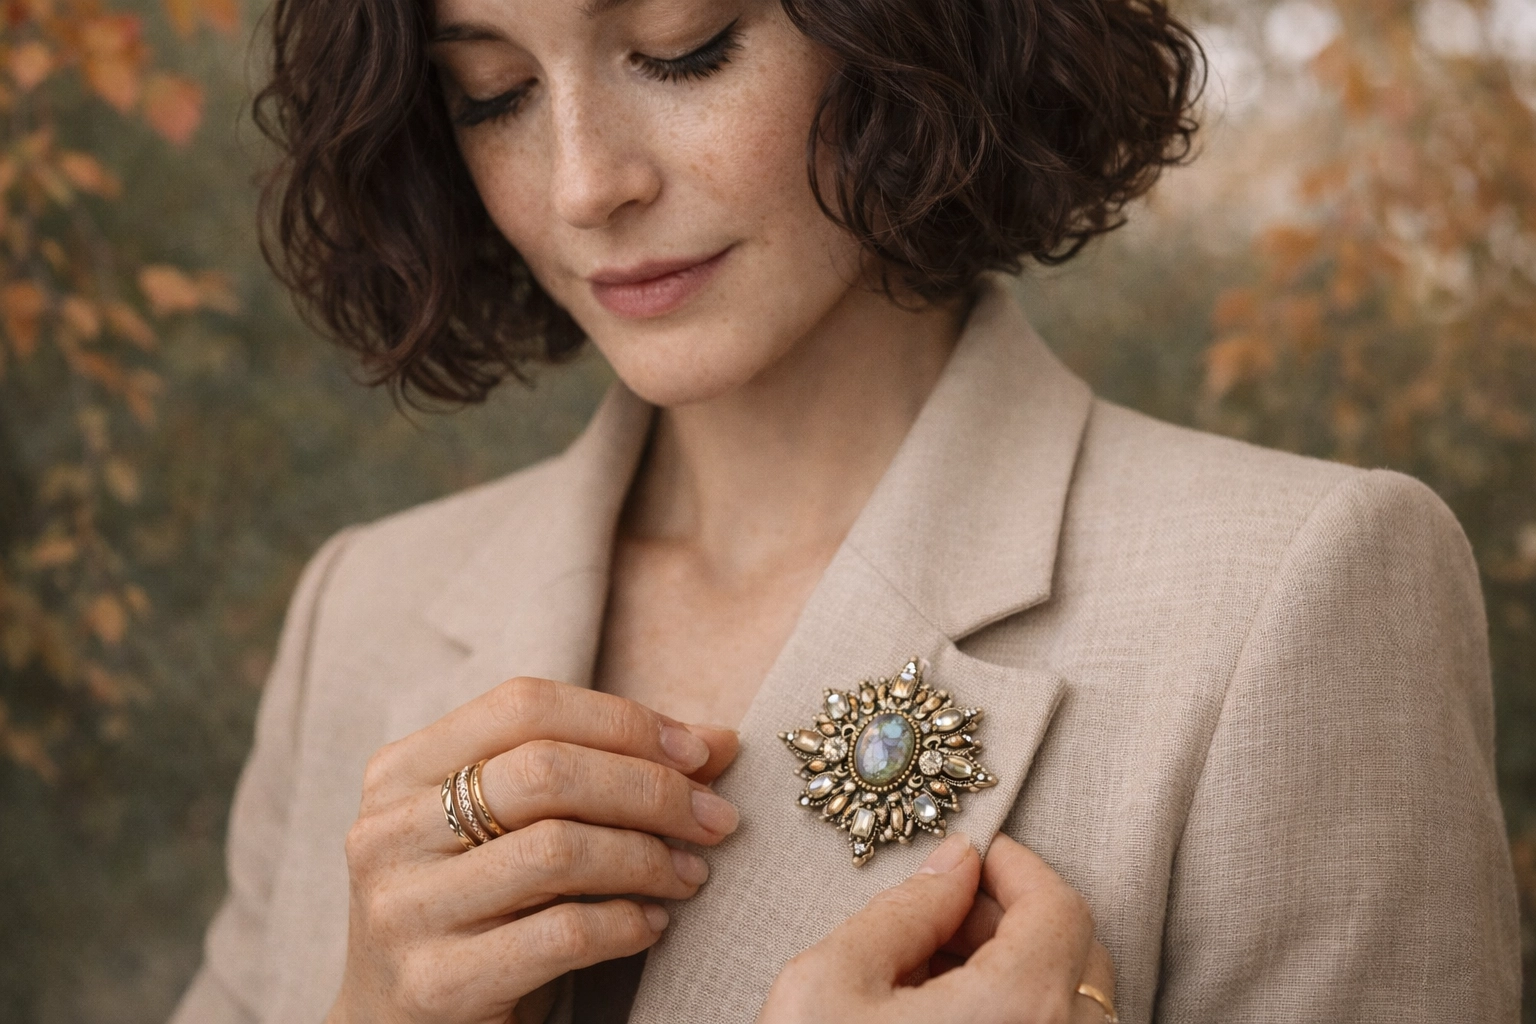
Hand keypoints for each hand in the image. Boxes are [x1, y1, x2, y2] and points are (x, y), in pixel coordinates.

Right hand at [327, 676, 739, 1023]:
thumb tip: (719, 740)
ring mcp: (404, 908)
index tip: (699, 752)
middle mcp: (389, 830)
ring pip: (558, 850)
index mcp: (402, 770)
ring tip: (690, 874)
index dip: (623, 721)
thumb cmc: (478, 909)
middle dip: (652, 790)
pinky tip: (653, 925)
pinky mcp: (435, 983)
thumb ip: (606, 772)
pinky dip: (627, 923)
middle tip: (715, 819)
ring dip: (648, 858)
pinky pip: (562, 934)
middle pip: (546, 772)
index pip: (525, 704)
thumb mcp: (523, 828)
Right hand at [758, 832, 1116, 1023]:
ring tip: (930, 970)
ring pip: (1068, 1008)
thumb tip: (954, 864)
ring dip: (1014, 970)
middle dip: (1012, 917)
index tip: (976, 856)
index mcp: (1019, 1009)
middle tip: (944, 909)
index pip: (1060, 908)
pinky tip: (945, 1018)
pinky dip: (1013, 1016)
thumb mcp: (831, 981)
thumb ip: (905, 910)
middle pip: (1075, 957)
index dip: (1018, 868)